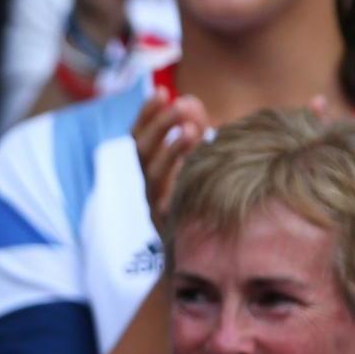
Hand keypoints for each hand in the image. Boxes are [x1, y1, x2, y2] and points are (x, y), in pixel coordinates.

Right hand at [132, 84, 210, 239]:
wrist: (207, 262)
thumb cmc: (214, 200)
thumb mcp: (208, 159)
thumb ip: (199, 128)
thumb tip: (205, 101)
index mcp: (153, 170)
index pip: (140, 137)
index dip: (147, 114)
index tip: (161, 91)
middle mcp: (150, 187)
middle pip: (142, 152)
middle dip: (159, 126)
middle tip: (180, 104)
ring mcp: (158, 207)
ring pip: (153, 176)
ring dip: (169, 150)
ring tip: (192, 131)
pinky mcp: (172, 226)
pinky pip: (171, 202)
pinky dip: (181, 181)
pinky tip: (200, 165)